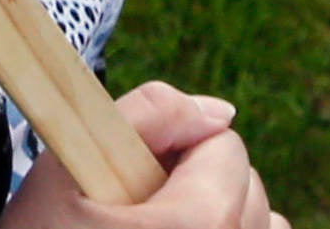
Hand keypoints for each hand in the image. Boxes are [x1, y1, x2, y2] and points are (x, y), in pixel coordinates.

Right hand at [0, 84, 283, 228]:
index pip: (226, 146)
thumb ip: (148, 115)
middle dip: (201, 181)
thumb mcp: (68, 166)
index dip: (177, 144)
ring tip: (163, 226)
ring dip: (223, 215)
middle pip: (248, 188)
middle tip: (137, 200)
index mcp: (201, 223)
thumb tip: (221, 111)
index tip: (131, 169)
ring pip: (261, 224)